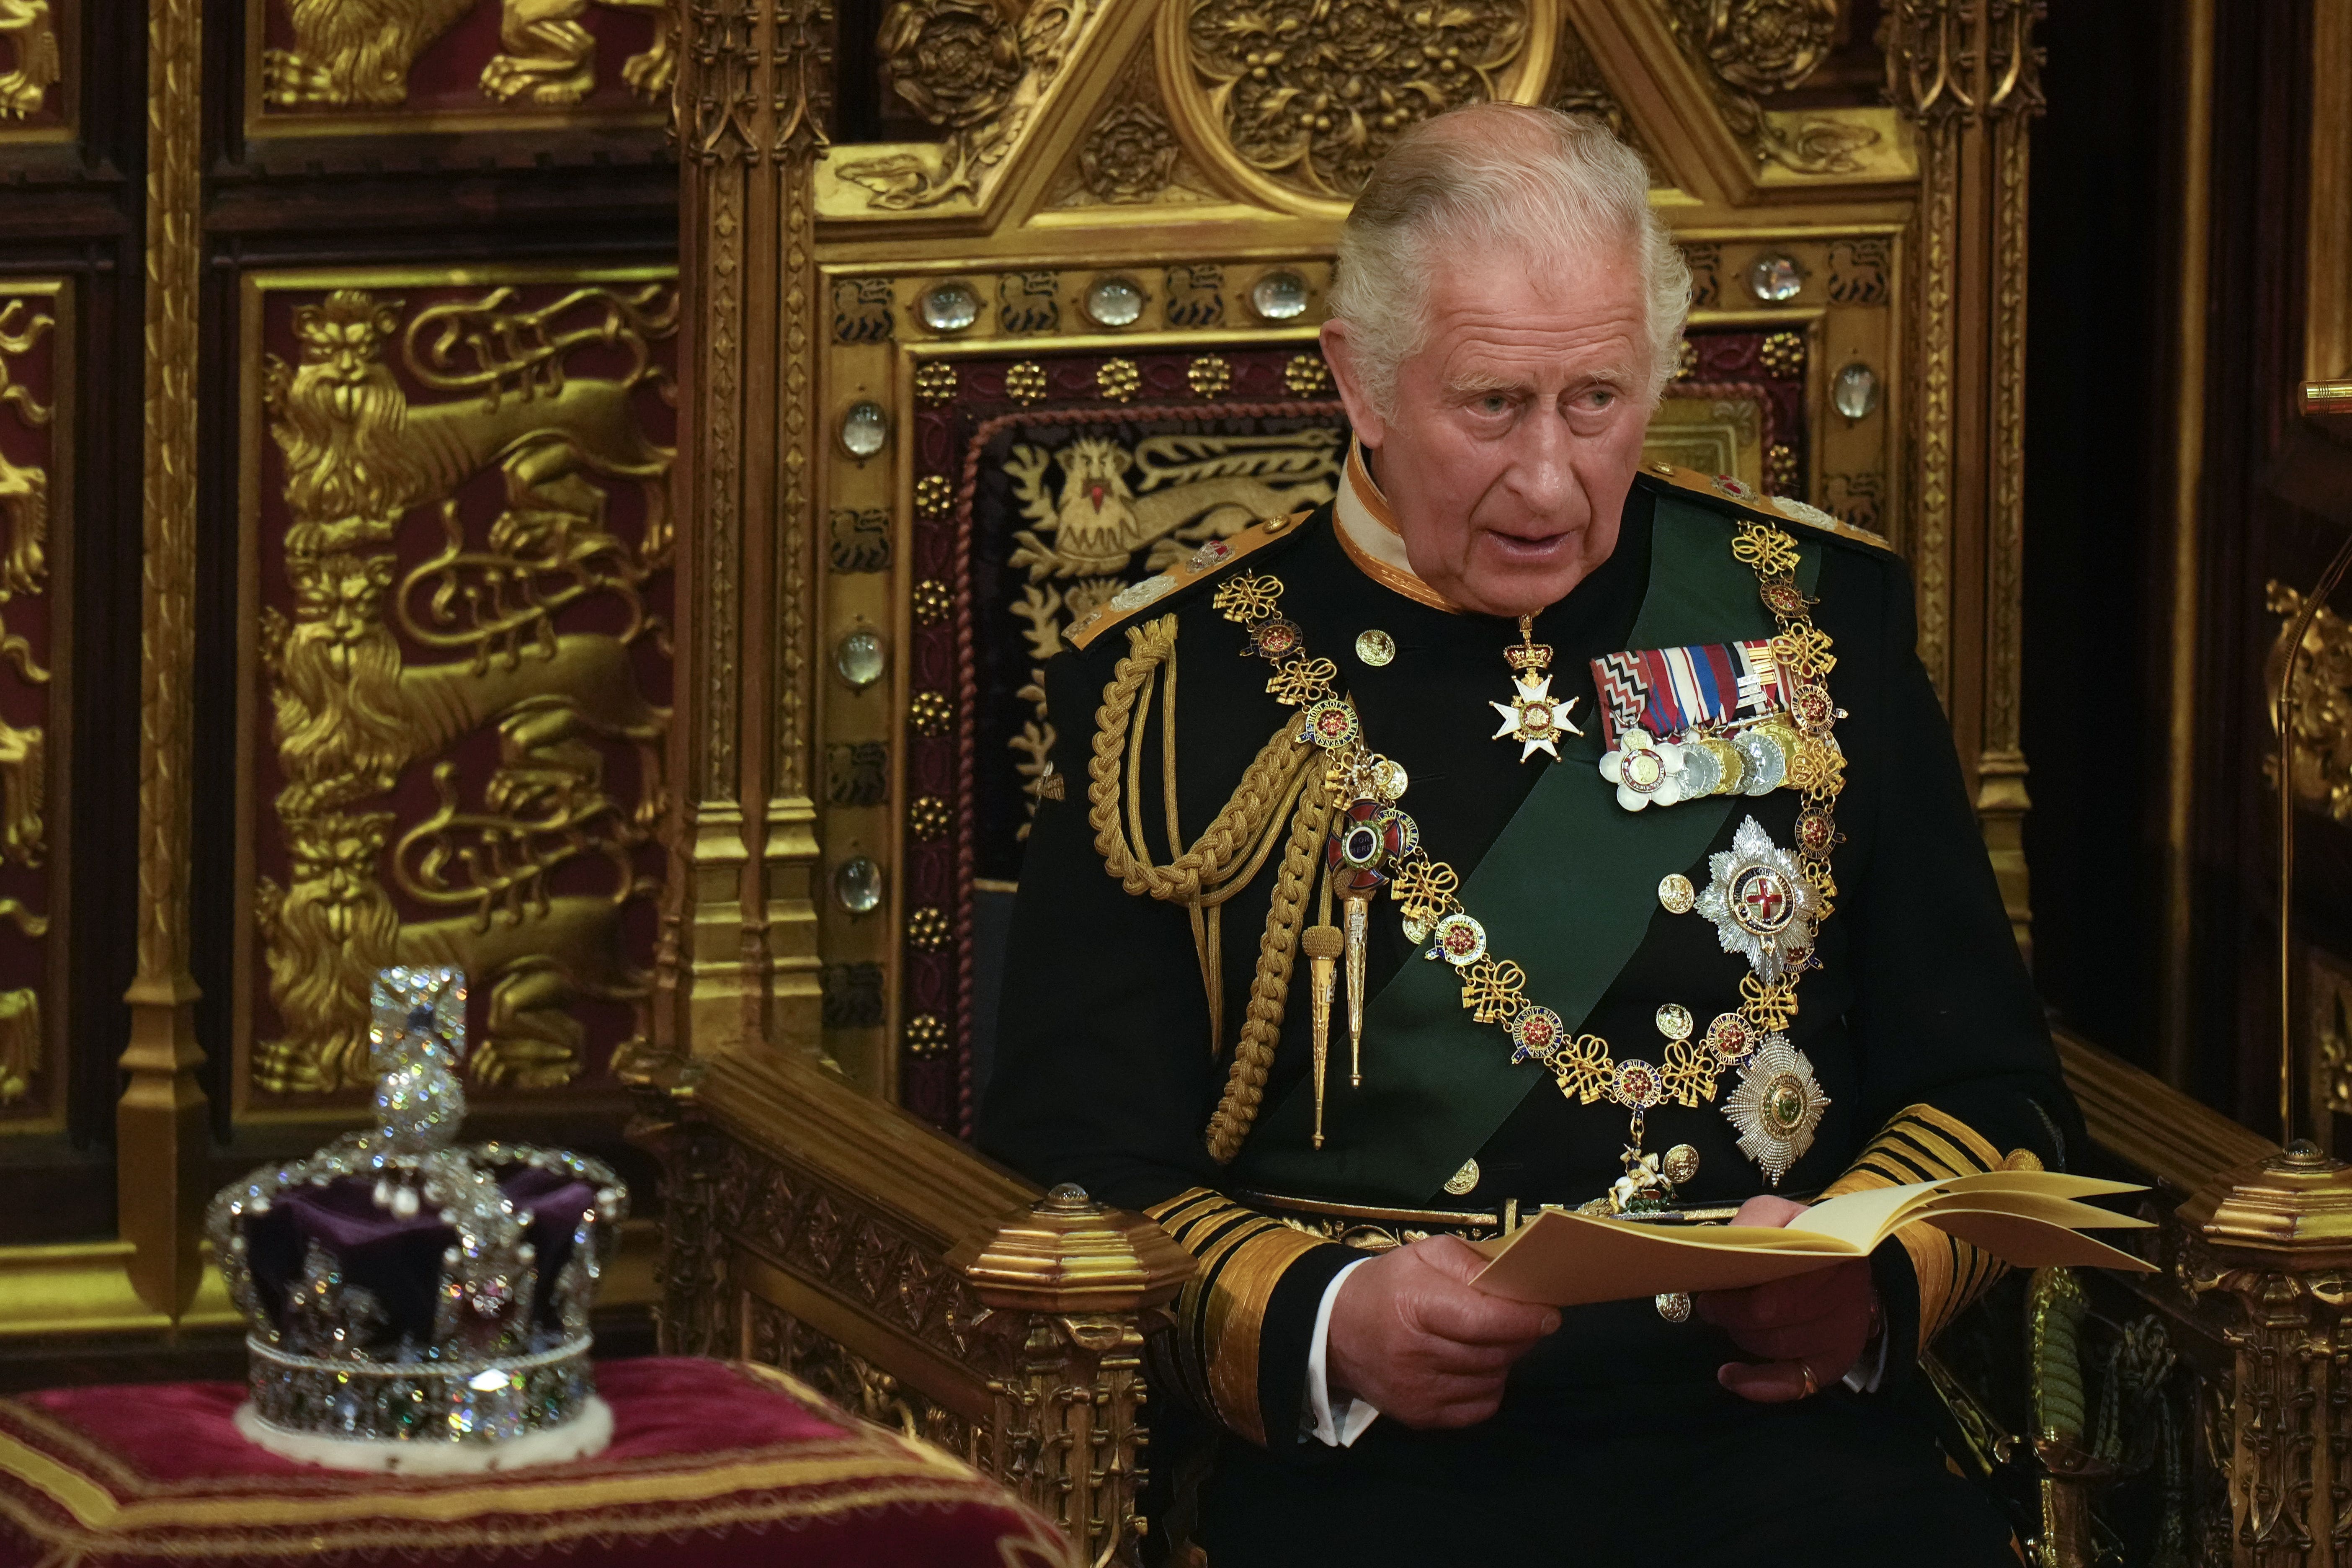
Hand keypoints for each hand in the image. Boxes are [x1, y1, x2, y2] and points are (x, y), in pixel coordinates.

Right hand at [1326, 1234, 1560, 1428]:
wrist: (1336, 1330)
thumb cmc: (1389, 1285)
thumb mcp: (1425, 1255)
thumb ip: (1472, 1263)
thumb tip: (1518, 1286)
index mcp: (1415, 1305)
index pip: (1483, 1320)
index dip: (1523, 1319)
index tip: (1550, 1315)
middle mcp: (1415, 1354)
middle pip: (1492, 1352)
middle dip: (1519, 1337)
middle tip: (1523, 1321)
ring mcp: (1417, 1391)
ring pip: (1491, 1380)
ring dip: (1504, 1361)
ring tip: (1493, 1341)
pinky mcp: (1419, 1416)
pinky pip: (1479, 1407)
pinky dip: (1488, 1387)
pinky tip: (1476, 1367)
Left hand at [1695, 1194, 1880, 1402]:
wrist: (1839, 1260)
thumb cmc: (1797, 1236)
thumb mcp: (1774, 1215)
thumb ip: (1751, 1225)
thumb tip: (1721, 1252)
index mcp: (1832, 1248)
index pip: (1778, 1280)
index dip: (1737, 1293)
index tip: (1710, 1291)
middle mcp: (1847, 1289)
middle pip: (1772, 1315)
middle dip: (1732, 1314)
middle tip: (1711, 1307)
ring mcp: (1845, 1329)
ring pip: (1778, 1346)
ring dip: (1742, 1337)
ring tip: (1728, 1323)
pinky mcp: (1836, 1361)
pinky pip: (1794, 1384)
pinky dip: (1758, 1384)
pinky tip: (1730, 1375)